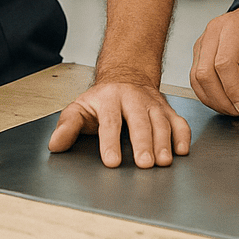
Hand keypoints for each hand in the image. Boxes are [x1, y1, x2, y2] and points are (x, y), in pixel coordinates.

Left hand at [47, 79, 191, 168]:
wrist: (126, 75)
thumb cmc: (102, 99)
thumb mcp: (79, 108)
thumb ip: (67, 126)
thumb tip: (55, 145)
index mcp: (109, 98)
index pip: (110, 121)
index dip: (111, 142)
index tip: (112, 162)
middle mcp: (133, 98)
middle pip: (139, 121)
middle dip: (143, 143)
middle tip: (144, 164)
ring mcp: (152, 103)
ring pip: (161, 121)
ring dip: (164, 142)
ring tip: (163, 162)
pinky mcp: (166, 109)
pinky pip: (178, 120)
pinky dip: (182, 135)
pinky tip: (181, 150)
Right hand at [190, 0, 238, 116]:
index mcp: (234, 27)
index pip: (224, 63)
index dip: (233, 90)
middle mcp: (213, 32)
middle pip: (205, 73)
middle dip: (221, 99)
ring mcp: (203, 41)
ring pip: (196, 78)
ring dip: (213, 100)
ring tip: (232, 108)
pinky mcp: (199, 52)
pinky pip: (196, 77)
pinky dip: (207, 94)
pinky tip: (223, 100)